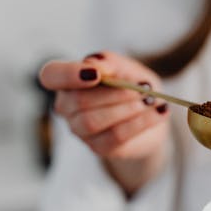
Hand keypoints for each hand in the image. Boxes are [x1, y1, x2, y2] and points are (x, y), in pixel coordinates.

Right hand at [39, 51, 169, 192]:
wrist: (150, 113)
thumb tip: (97, 65)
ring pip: (93, 121)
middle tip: (144, 87)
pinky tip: (160, 112)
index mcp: (68, 81)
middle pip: (79, 101)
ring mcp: (81, 130)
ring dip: (127, 109)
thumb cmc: (132, 84)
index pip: (50, 75)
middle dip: (116, 92)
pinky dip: (141, 122)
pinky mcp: (99, 147)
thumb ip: (110, 63)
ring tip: (151, 100)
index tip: (96, 74)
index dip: (68, 74)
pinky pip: (116, 136)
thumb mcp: (126, 67)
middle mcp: (67, 107)